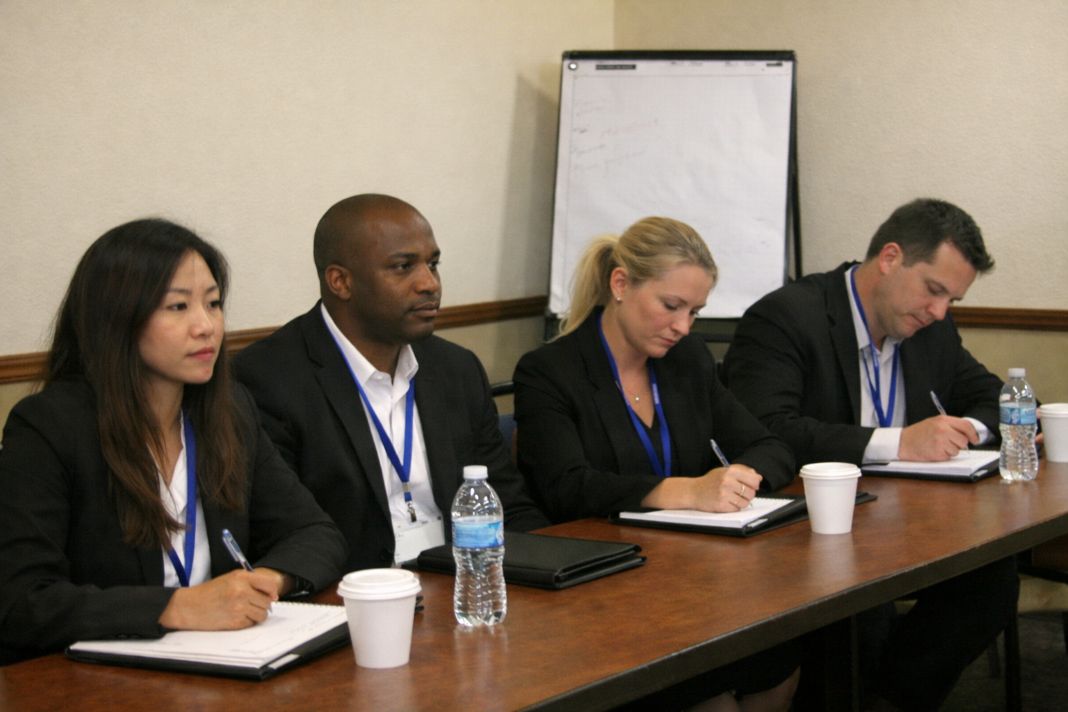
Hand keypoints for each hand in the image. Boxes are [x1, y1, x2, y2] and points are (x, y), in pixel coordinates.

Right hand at [158, 568, 282, 630]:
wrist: (188, 606)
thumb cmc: (209, 592)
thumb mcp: (230, 579)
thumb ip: (251, 583)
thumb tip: (273, 595)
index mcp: (241, 577)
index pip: (269, 584)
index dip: (272, 592)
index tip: (271, 596)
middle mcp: (241, 591)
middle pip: (267, 602)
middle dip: (262, 605)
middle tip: (250, 605)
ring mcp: (239, 607)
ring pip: (262, 614)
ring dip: (256, 615)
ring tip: (243, 611)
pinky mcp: (235, 622)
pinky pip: (251, 623)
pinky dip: (247, 622)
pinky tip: (235, 617)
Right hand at [642, 464, 762, 511]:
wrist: (693, 491)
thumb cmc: (710, 481)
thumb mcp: (724, 471)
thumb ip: (742, 471)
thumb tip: (758, 477)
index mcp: (730, 471)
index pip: (753, 480)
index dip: (755, 484)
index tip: (752, 485)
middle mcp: (727, 481)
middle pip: (751, 492)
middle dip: (748, 494)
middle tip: (739, 492)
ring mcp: (724, 494)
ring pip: (745, 502)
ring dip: (741, 502)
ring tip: (732, 498)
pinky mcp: (721, 505)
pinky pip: (737, 509)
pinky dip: (734, 507)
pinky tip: (726, 502)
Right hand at [898, 415, 978, 460]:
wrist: (902, 442)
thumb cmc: (918, 433)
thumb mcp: (933, 422)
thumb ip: (950, 425)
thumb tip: (967, 434)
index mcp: (943, 420)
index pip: (966, 425)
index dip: (973, 434)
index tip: (975, 440)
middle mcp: (943, 430)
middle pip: (964, 440)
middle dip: (959, 444)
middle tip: (948, 443)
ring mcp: (940, 441)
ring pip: (957, 450)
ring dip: (950, 450)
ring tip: (937, 446)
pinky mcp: (938, 453)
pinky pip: (949, 456)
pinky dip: (943, 456)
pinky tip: (934, 451)